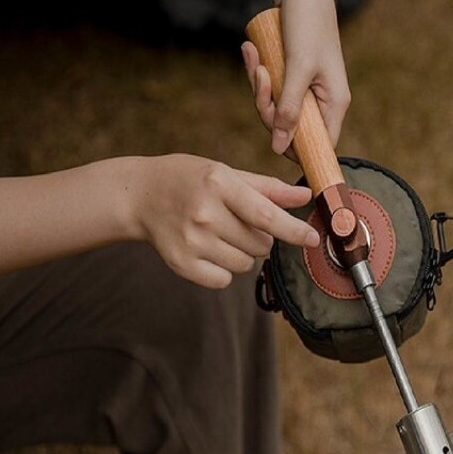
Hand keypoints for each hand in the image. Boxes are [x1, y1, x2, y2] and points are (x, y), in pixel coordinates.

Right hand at [133, 154, 319, 288]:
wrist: (139, 196)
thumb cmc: (190, 180)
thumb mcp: (226, 174)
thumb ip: (268, 188)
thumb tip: (306, 196)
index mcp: (218, 183)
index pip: (265, 215)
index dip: (293, 230)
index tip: (313, 239)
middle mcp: (204, 213)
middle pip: (261, 245)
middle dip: (259, 237)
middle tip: (235, 222)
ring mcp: (191, 241)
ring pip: (245, 264)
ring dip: (241, 253)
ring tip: (218, 233)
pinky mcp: (182, 264)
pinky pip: (224, 280)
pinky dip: (222, 270)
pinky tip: (207, 249)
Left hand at [242, 0, 350, 155]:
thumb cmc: (308, 23)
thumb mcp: (298, 69)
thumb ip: (289, 110)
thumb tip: (279, 147)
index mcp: (334, 104)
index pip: (321, 145)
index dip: (298, 151)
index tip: (275, 144)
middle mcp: (322, 102)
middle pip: (292, 129)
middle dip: (268, 108)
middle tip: (259, 77)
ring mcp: (306, 90)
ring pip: (277, 109)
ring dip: (258, 87)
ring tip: (253, 57)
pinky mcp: (292, 78)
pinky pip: (271, 90)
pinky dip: (257, 74)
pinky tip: (250, 51)